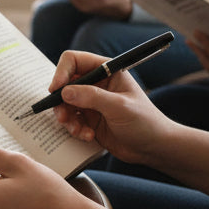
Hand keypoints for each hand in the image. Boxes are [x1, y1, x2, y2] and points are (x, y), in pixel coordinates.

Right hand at [49, 49, 175, 166]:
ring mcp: (91, 101)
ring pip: (65, 104)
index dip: (62, 72)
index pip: (74, 60)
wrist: (153, 147)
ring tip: (79, 130)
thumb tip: (64, 91)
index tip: (56, 89)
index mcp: (106, 70)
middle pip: (65, 83)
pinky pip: (71, 120)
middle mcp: (96, 83)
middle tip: (63, 117)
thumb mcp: (119, 107)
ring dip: (68, 118)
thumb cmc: (144, 122)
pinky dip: (75, 129)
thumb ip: (91, 97)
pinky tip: (88, 136)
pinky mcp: (89, 118)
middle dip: (61, 101)